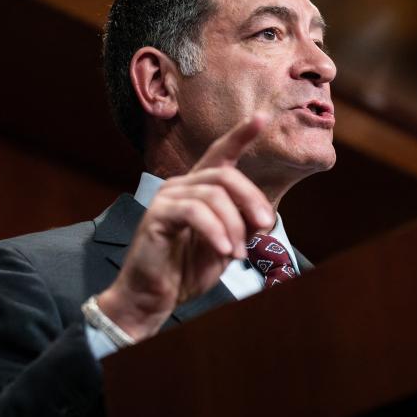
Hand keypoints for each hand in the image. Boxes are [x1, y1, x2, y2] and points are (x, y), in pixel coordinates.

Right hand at [96, 113, 274, 341]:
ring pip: (214, 195)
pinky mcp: (158, 215)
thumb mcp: (226, 247)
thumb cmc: (185, 271)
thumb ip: (242, 227)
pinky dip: (216, 232)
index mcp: (198, 189)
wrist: (152, 299)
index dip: (241, 134)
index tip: (261, 117)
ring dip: (234, 226)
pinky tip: (225, 251)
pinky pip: (195, 212)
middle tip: (264, 226)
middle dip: (251, 199)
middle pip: (226, 175)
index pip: (220, 154)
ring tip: (238, 253)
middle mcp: (181, 186)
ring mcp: (167, 198)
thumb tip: (262, 216)